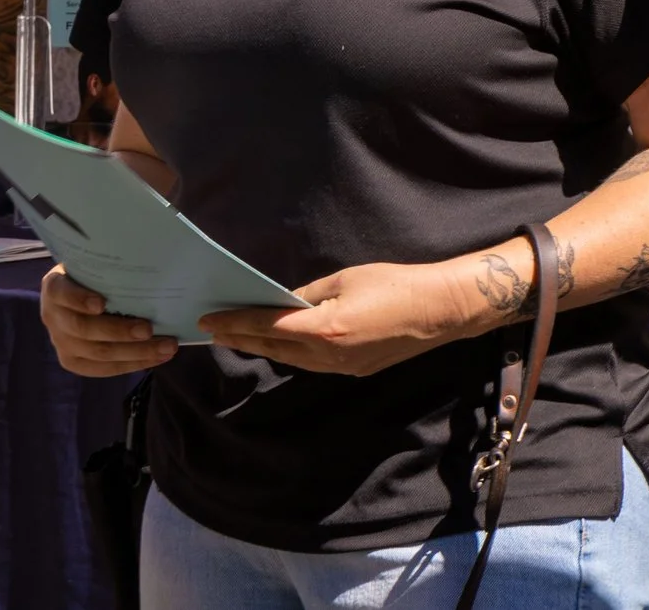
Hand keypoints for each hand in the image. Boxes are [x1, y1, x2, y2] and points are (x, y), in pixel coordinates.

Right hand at [39, 264, 177, 377]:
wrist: (72, 296)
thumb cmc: (89, 277)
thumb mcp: (90, 266)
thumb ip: (108, 270)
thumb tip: (153, 266)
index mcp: (54, 287)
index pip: (61, 292)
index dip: (79, 299)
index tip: (101, 303)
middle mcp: (53, 317)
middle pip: (84, 329)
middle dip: (119, 331)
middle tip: (149, 329)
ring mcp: (61, 343)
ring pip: (99, 353)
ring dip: (136, 352)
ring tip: (166, 346)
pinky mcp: (73, 362)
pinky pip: (104, 369)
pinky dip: (134, 364)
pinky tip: (158, 358)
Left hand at [201, 260, 491, 376]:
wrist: (439, 311)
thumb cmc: (394, 285)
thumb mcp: (345, 279)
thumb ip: (309, 294)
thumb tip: (284, 302)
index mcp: (323, 329)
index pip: (268, 326)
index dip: (236, 322)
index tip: (209, 320)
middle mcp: (328, 356)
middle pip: (274, 348)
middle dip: (242, 338)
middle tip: (212, 331)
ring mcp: (342, 368)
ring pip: (292, 360)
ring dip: (264, 348)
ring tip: (240, 337)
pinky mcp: (354, 370)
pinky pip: (312, 363)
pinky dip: (290, 353)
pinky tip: (280, 343)